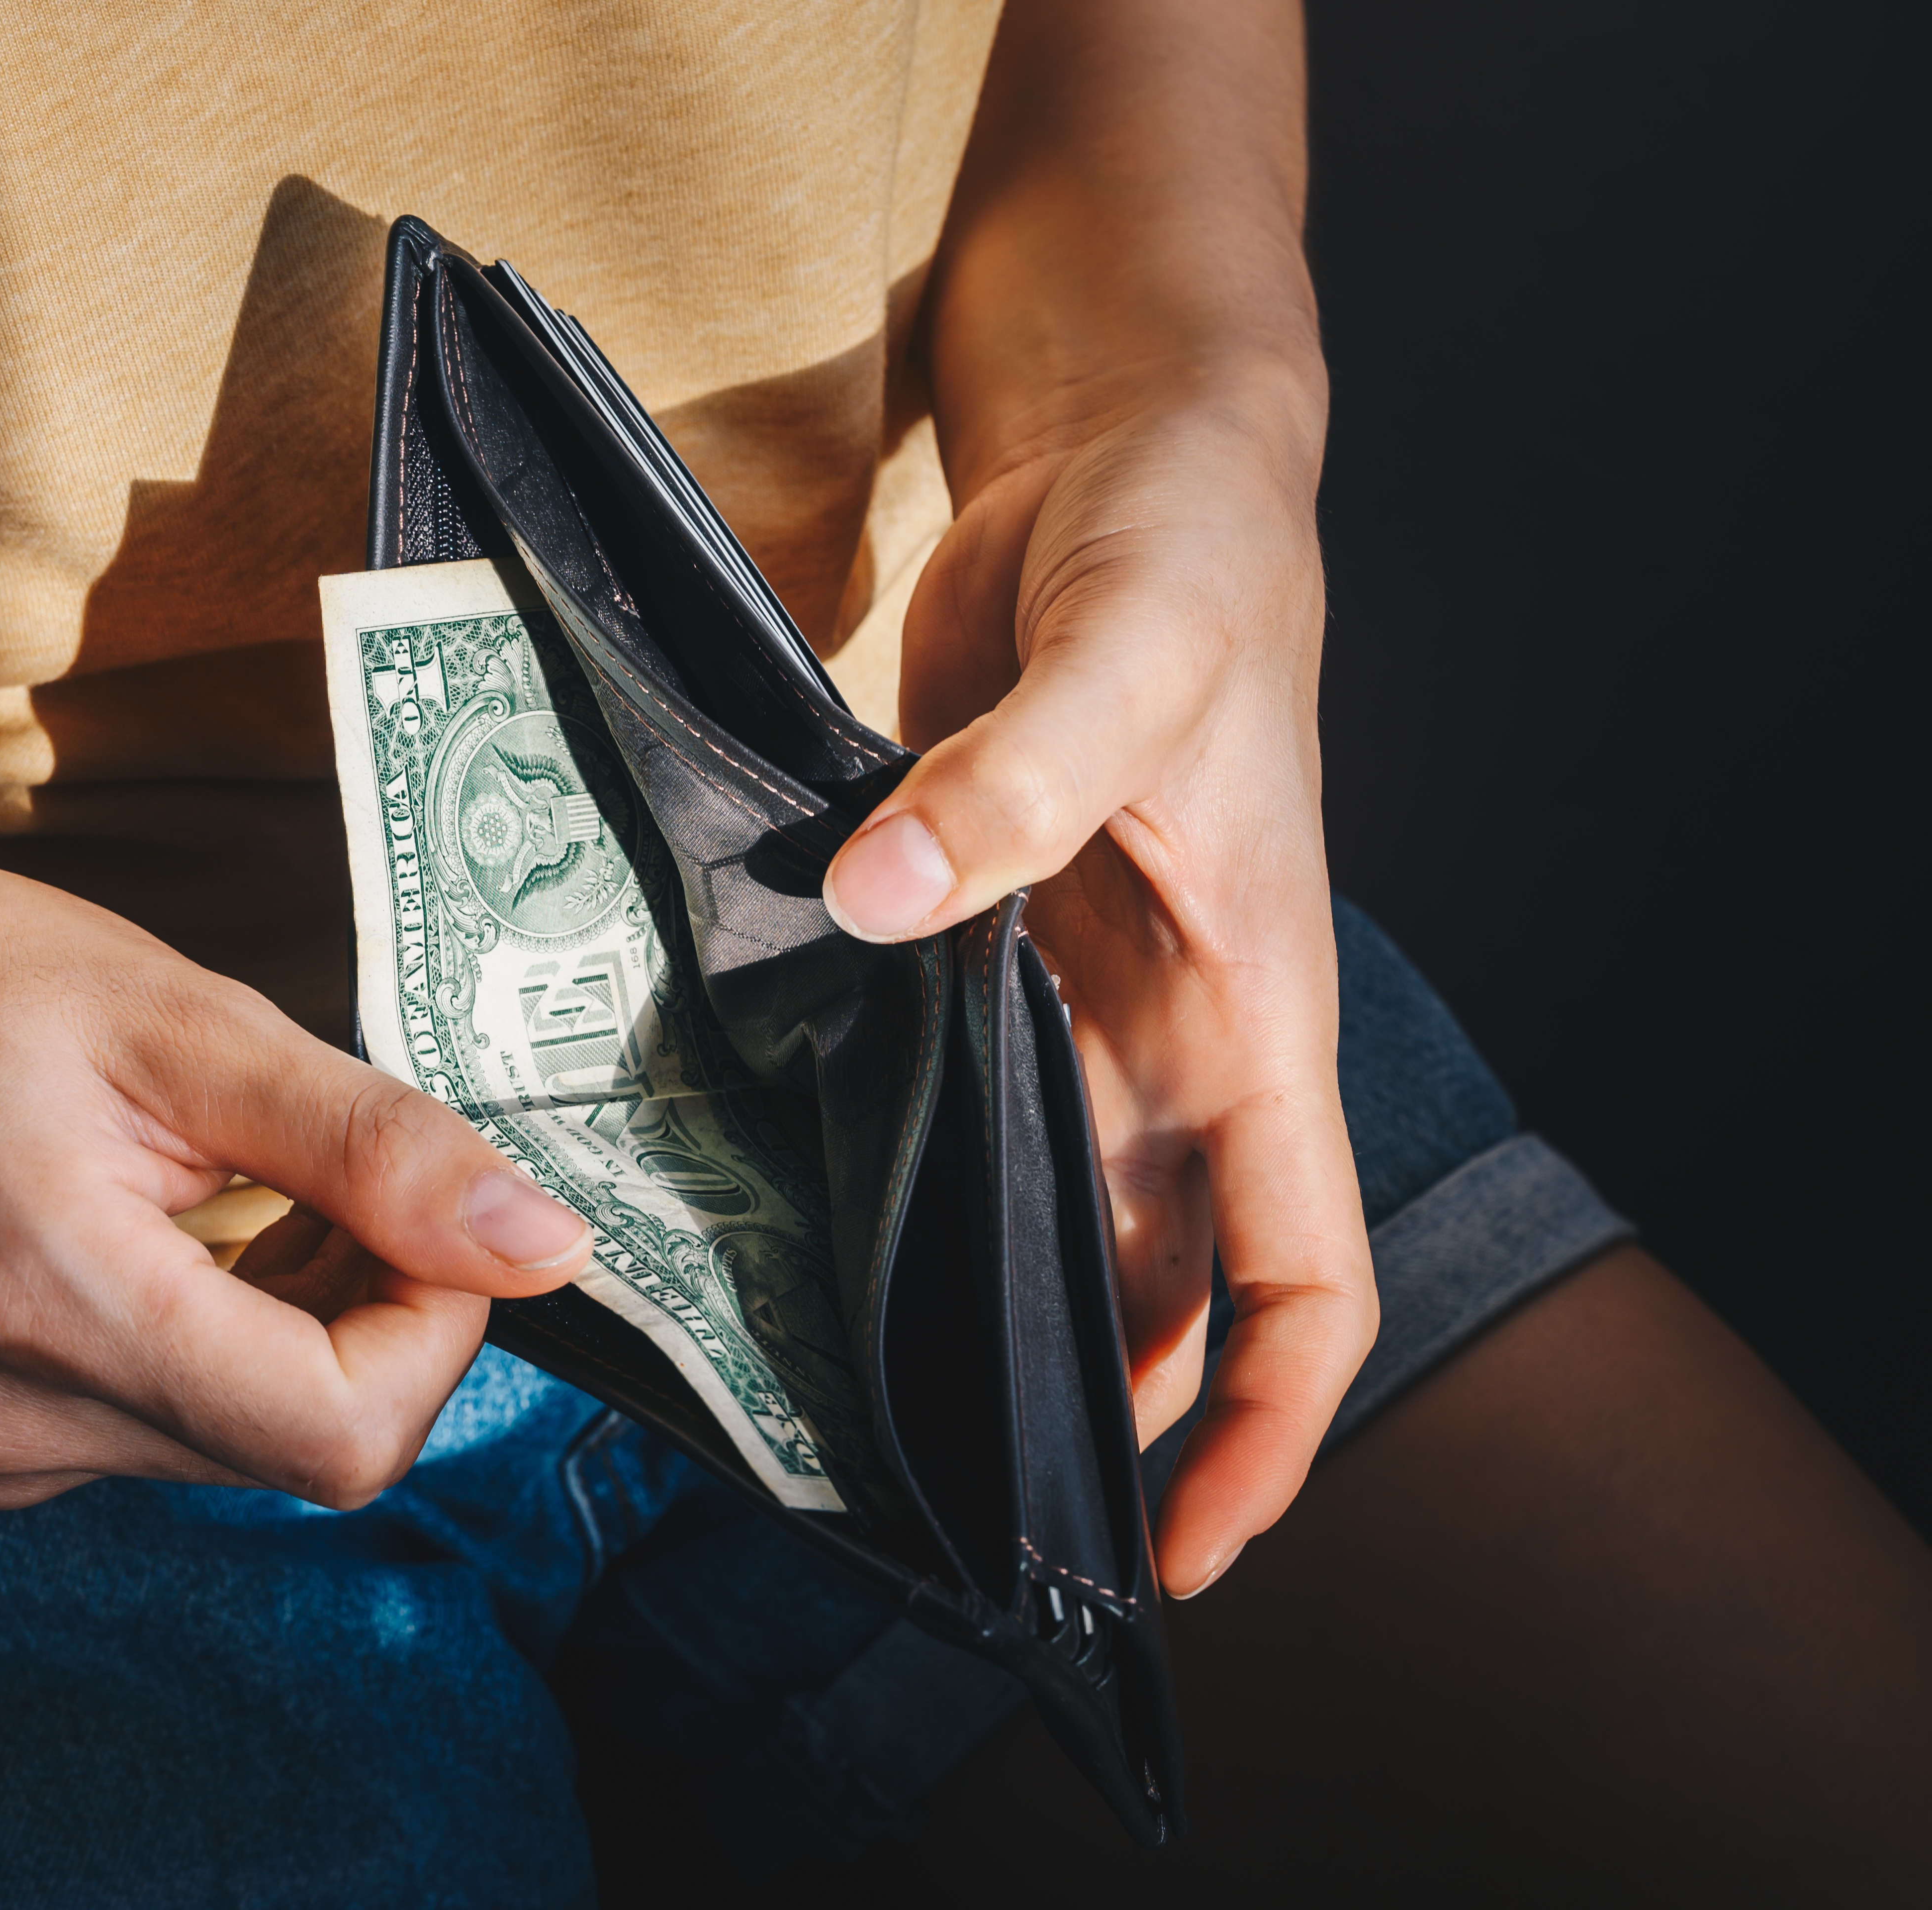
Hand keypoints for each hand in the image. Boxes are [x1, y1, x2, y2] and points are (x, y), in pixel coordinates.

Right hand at [0, 851, 591, 1508]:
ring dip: (305, 1324)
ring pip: (252, 1442)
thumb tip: (544, 1249)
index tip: (427, 1208)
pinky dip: (231, 1339)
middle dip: (374, 1313)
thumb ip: (371, 1147)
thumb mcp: (184, 1020)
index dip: (436, 1327)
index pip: (339, 1429)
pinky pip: (180, 1429)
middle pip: (306, 1443)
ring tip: (243, 1183)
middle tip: (331, 1169)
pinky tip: (188, 1233)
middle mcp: (5, 1421)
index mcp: (45, 1303)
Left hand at [821, 363, 1374, 1596]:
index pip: (1300, 1281)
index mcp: (1251, 1017)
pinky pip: (922, 1079)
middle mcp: (1161, 1036)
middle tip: (924, 1516)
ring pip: (1020, 1203)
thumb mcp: (1134, 657)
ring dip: (948, 1294)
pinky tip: (763, 1200)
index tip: (1180, 1555)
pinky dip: (864, 1149)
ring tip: (821, 1400)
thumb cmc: (1189, 550)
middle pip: (1139, 1286)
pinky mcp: (962, 924)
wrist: (1131, 445)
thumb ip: (1015, 785)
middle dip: (1064, 1405)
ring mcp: (1058, 987)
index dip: (1260, 1431)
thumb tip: (880, 902)